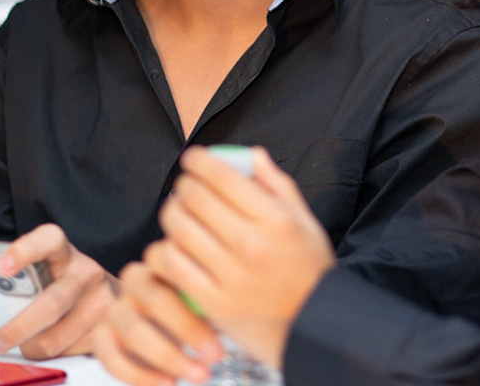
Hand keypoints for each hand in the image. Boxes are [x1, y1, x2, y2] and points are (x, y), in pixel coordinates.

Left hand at [0, 224, 116, 358]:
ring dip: (32, 347)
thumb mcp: (52, 272)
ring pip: (54, 339)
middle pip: (50, 304)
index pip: (48, 240)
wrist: (122, 297)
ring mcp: (101, 302)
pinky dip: (54, 355)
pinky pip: (68, 354)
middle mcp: (87, 274)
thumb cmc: (71, 286)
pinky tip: (56, 344)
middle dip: (18, 328)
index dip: (25, 251)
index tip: (2, 266)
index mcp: (66, 254)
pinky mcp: (107, 329)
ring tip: (27, 342)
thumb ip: (27, 280)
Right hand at [95, 259, 223, 385]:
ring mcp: (116, 309)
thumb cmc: (195, 308)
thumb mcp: (208, 296)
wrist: (168, 323)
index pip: (173, 270)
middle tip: (216, 356)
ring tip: (198, 375)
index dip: (199, 300)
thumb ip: (215, 295)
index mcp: (163, 263)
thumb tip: (237, 307)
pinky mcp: (102, 336)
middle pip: (154, 299)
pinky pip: (110, 357)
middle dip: (188, 331)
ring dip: (167, 356)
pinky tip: (168, 383)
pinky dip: (139, 375)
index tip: (224, 333)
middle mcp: (135, 283)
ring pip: (132, 330)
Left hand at [146, 146, 335, 367]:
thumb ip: (278, 185)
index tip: (193, 158)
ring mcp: (231, 276)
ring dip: (172, 213)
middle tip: (185, 186)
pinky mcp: (214, 302)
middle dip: (184, 185)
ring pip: (179, 229)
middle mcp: (252, 245)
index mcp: (276, 220)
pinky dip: (164, 250)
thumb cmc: (310, 267)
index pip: (223, 178)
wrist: (314, 323)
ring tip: (177, 213)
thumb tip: (251, 154)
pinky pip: (172, 265)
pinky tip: (172, 246)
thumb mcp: (305, 220)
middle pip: (195, 199)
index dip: (200, 161)